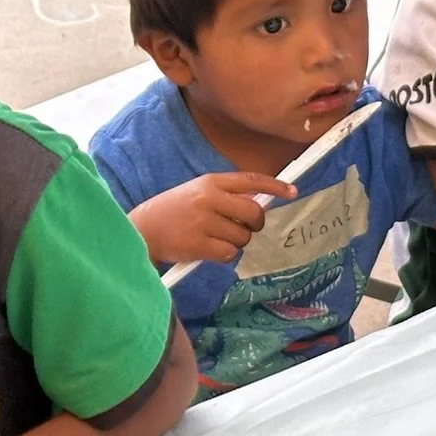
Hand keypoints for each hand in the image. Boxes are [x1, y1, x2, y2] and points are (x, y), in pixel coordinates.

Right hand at [129, 173, 297, 265]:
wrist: (142, 230)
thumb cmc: (173, 211)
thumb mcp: (197, 192)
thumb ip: (225, 195)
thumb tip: (259, 203)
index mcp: (210, 182)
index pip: (250, 180)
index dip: (275, 185)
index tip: (292, 191)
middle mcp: (209, 199)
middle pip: (253, 212)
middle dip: (255, 224)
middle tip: (246, 228)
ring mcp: (204, 222)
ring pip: (243, 236)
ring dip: (236, 241)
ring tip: (216, 239)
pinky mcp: (199, 244)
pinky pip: (230, 253)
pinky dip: (225, 255)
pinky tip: (210, 250)